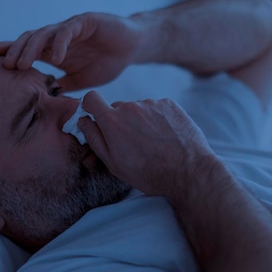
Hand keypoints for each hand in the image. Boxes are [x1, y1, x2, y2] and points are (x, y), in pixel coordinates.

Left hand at [0, 13, 144, 90]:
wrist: (132, 48)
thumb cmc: (108, 62)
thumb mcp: (82, 81)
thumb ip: (65, 86)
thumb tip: (47, 97)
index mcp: (55, 51)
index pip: (28, 51)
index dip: (11, 54)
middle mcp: (58, 38)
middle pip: (29, 40)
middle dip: (15, 52)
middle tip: (5, 67)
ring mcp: (70, 28)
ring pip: (43, 34)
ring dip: (30, 48)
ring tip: (22, 63)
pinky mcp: (84, 22)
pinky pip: (67, 31)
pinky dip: (60, 43)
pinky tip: (56, 57)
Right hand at [77, 91, 215, 198]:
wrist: (188, 171)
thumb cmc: (149, 173)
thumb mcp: (113, 163)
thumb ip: (94, 138)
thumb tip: (84, 120)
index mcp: (112, 121)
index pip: (91, 98)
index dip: (91, 107)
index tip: (95, 116)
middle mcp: (131, 107)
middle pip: (117, 108)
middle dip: (119, 122)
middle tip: (131, 144)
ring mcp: (152, 104)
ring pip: (138, 109)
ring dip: (140, 121)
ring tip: (152, 143)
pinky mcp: (169, 104)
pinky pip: (156, 108)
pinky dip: (157, 119)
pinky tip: (165, 137)